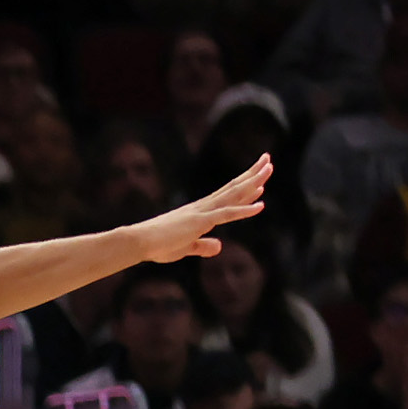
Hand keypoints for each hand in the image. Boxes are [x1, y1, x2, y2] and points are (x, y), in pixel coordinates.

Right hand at [131, 155, 270, 263]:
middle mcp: (203, 207)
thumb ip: (202, 246)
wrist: (138, 242)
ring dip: (253, 182)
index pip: (226, 196)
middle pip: (233, 188)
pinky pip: (227, 214)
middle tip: (268, 160)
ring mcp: (202, 212)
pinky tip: (261, 204)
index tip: (258, 177)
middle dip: (252, 174)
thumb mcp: (185, 248)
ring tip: (268, 168)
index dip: (244, 186)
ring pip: (233, 194)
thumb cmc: (156, 245)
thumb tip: (219, 247)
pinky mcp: (200, 222)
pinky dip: (245, 209)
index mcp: (199, 211)